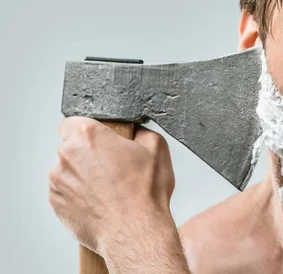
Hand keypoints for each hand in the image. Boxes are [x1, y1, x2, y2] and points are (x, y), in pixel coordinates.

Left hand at [49, 116, 175, 255]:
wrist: (135, 232)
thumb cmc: (145, 193)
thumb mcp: (157, 148)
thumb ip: (141, 131)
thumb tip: (136, 130)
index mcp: (89, 135)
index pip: (73, 120)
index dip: (89, 130)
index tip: (102, 141)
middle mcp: (67, 154)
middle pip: (70, 146)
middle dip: (88, 153)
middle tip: (111, 166)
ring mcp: (58, 180)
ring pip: (67, 169)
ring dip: (82, 174)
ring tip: (107, 188)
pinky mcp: (56, 202)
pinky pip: (64, 191)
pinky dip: (77, 194)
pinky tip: (98, 201)